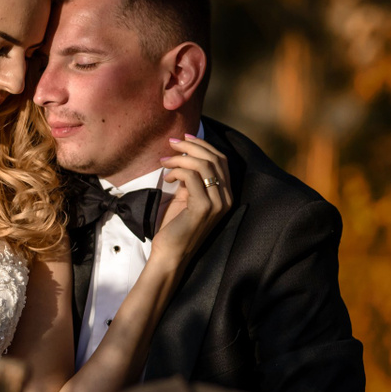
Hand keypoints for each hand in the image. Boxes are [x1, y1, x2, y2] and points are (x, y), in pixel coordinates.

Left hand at [151, 135, 230, 265]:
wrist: (170, 254)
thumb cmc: (175, 226)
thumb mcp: (187, 196)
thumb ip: (191, 178)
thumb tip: (185, 154)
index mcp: (225, 194)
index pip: (221, 160)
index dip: (203, 145)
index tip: (184, 138)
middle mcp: (226, 198)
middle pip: (214, 158)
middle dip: (192, 145)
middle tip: (172, 142)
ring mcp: (217, 204)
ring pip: (204, 165)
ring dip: (181, 157)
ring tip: (164, 161)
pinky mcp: (203, 208)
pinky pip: (191, 177)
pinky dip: (177, 171)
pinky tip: (167, 178)